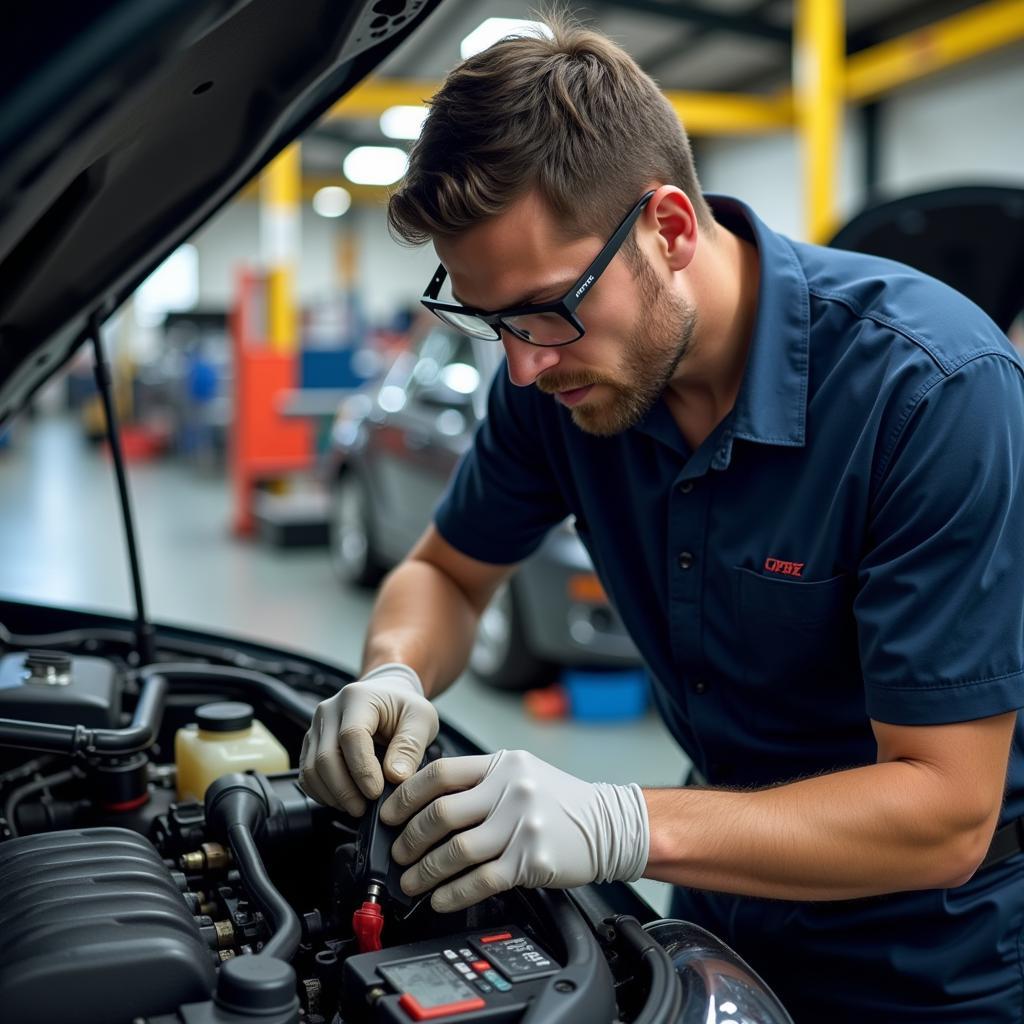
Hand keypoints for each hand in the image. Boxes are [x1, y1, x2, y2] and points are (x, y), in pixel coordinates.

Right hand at [298, 663, 438, 815]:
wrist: (387, 700)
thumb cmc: (404, 709)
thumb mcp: (421, 720)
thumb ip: (410, 746)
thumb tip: (395, 776)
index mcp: (357, 698)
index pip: (351, 735)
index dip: (362, 769)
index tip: (377, 792)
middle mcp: (330, 710)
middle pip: (325, 756)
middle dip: (345, 790)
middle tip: (365, 808)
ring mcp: (316, 727)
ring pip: (311, 769)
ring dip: (333, 795)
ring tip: (357, 807)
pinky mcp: (311, 744)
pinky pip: (306, 775)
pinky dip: (322, 793)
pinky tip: (343, 800)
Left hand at [380, 749, 649, 911]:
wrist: (609, 823)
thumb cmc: (559, 800)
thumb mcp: (521, 774)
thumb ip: (480, 782)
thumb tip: (425, 803)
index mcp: (502, 764)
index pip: (441, 773)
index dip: (407, 795)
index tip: (389, 814)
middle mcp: (511, 790)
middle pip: (442, 813)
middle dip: (410, 838)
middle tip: (397, 854)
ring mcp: (522, 825)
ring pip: (457, 851)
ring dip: (425, 871)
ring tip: (411, 882)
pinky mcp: (532, 860)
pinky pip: (482, 880)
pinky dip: (454, 893)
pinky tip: (440, 898)